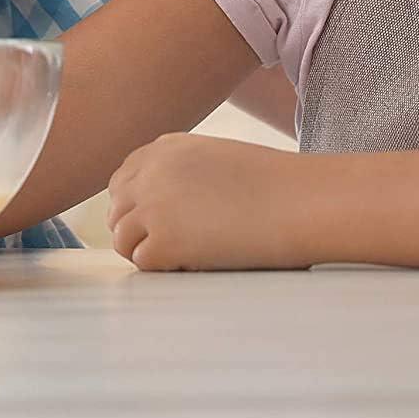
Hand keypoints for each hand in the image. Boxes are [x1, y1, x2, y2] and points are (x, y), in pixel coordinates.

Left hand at [106, 133, 317, 270]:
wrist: (302, 202)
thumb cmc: (274, 186)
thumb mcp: (216, 160)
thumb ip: (181, 174)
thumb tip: (157, 208)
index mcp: (164, 148)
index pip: (123, 179)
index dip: (136, 206)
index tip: (158, 222)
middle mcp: (151, 172)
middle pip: (116, 209)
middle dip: (137, 230)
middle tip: (173, 246)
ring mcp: (153, 205)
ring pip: (122, 238)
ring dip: (148, 251)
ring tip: (186, 257)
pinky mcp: (164, 240)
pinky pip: (143, 263)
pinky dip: (165, 270)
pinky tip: (197, 264)